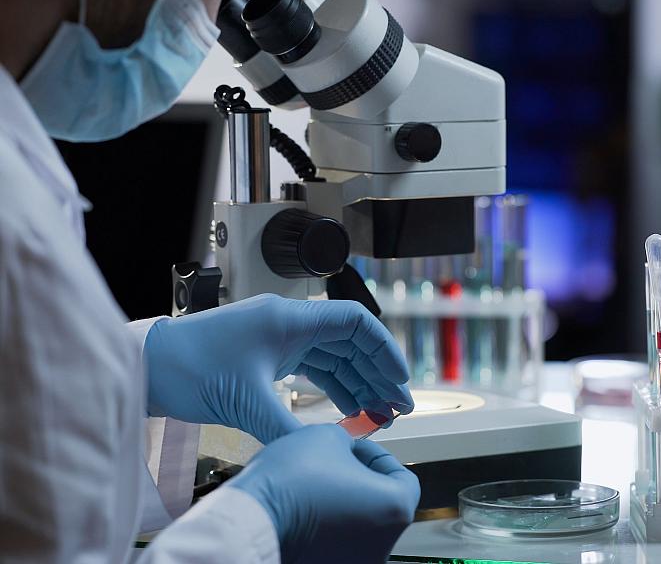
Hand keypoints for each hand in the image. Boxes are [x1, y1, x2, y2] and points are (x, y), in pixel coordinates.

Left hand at [144, 294, 412, 443]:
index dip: (383, 349)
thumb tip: (322, 451)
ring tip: (381, 414)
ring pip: (334, 358)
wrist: (149, 367)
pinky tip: (349, 411)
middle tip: (399, 406)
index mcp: (290, 319)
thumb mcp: (245, 401)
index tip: (400, 378)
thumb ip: (288, 427)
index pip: (355, 322)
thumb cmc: (188, 368)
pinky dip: (334, 389)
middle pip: (350, 343)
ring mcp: (279, 339)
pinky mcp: (268, 356)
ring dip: (359, 384)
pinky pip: (313, 369)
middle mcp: (290, 324)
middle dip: (378, 374)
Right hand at [229, 425, 419, 562]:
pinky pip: (336, 543)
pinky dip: (326, 525)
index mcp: (395, 509)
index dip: (378, 456)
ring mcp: (355, 562)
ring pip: (359, 525)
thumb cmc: (292, 478)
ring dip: (344, 502)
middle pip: (382, 504)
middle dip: (360, 479)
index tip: (356, 447)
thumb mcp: (328, 436)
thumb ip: (350, 441)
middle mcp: (382, 544)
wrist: (250, 518)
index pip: (403, 477)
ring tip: (315, 484)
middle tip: (335, 462)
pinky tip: (304, 507)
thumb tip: (348, 450)